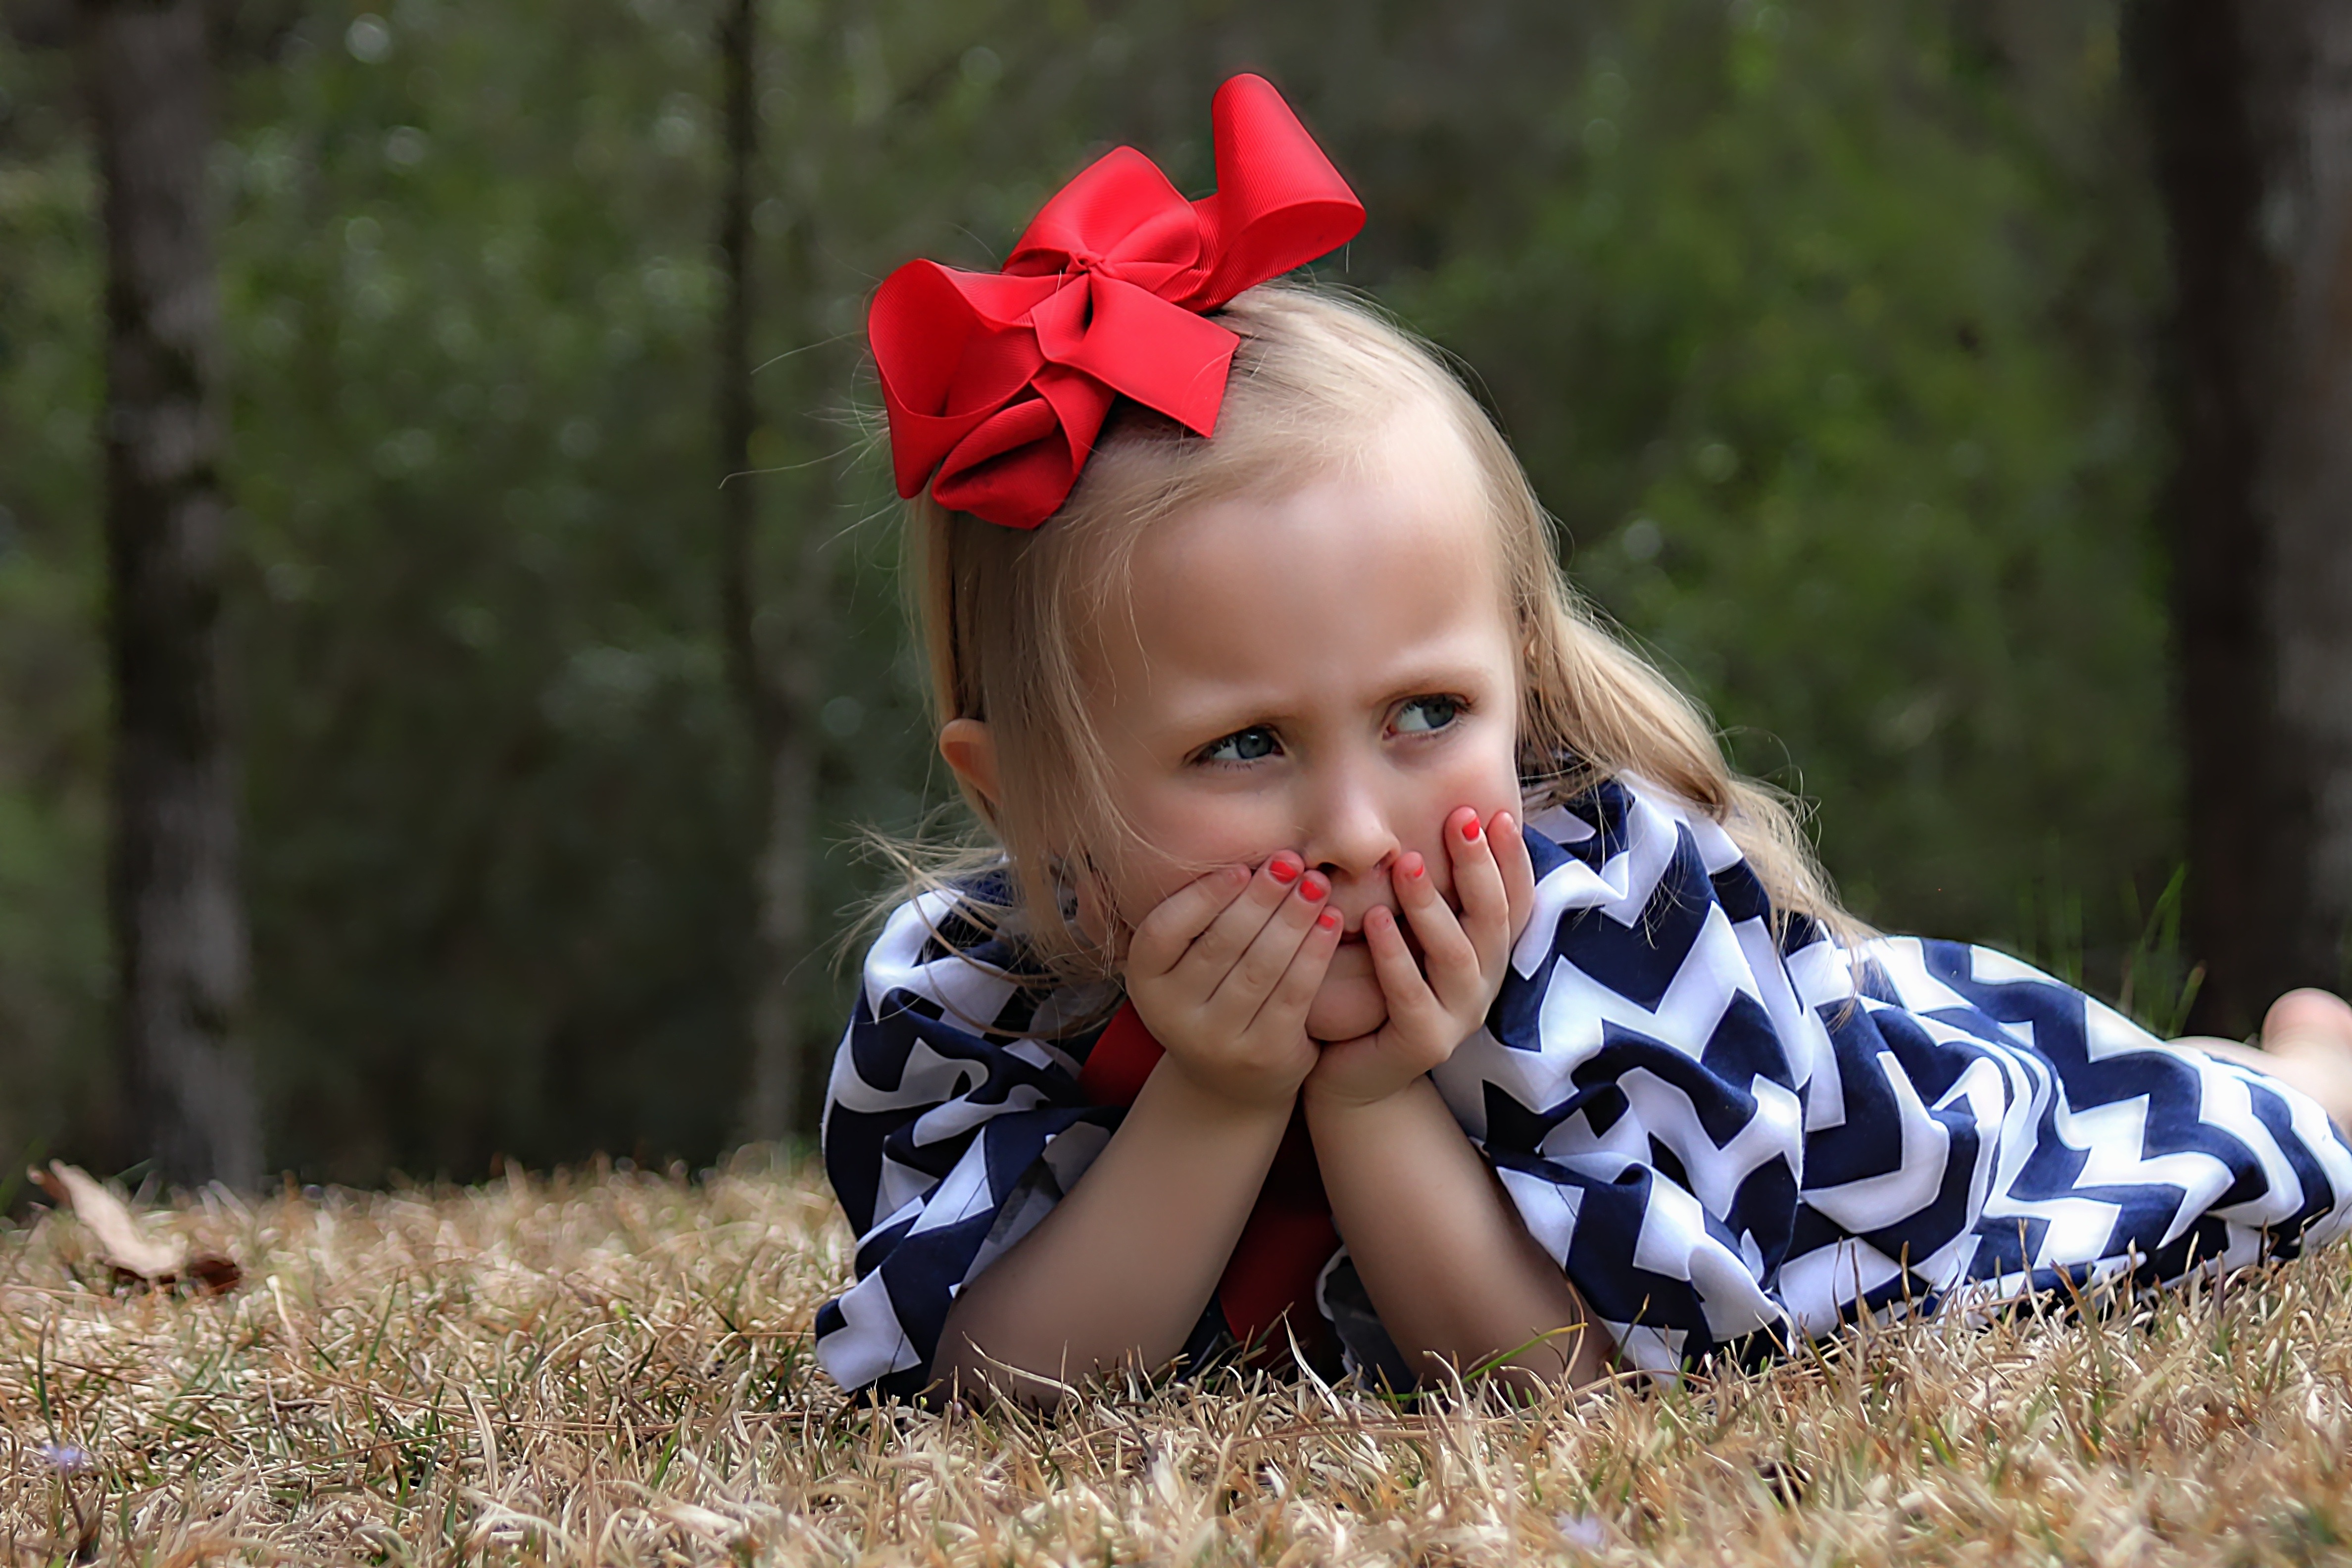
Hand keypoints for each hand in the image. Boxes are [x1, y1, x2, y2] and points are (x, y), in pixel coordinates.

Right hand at [1124, 852, 1345, 1109]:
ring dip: (1293, 918)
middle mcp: (1171, 1015)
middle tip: (1292, 862)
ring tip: (1317, 884)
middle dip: (1261, 897)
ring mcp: (1216, 1040)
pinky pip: (1294, 994)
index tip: (1241, 867)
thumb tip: (1240, 854)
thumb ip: (1198, 916)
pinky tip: (1331, 923)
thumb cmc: (1212, 995)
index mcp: (1144, 982)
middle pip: (1220, 944)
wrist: (1231, 1079)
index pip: (1164, 930)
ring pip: (1261, 967)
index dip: (1203, 896)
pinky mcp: (1263, 1055)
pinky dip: (1315, 953)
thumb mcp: (1186, 962)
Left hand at [1305, 807, 1534, 1109]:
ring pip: (1456, 955)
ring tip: (1405, 863)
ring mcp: (1459, 1017)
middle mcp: (1483, 983)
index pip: (1515, 899)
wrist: (1352, 1073)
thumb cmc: (1379, 988)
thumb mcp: (1410, 932)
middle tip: (1458, 820)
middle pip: (1493, 919)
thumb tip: (1435, 814)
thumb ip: (1429, 890)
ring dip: (1432, 905)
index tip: (1497, 812)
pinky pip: (1411, 995)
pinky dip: (1395, 955)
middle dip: (1479, 867)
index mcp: (1487, 953)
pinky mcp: (1424, 1044)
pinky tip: (1374, 920)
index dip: (1512, 858)